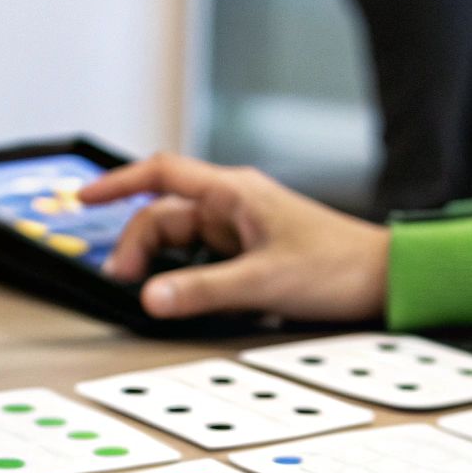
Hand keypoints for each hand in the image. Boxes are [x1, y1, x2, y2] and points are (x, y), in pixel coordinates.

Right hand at [81, 153, 389, 321]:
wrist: (387, 279)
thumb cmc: (339, 266)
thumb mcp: (263, 282)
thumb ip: (202, 291)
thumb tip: (150, 297)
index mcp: (234, 193)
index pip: (161, 174)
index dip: (118, 183)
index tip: (84, 199)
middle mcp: (234, 205)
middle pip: (165, 215)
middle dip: (137, 245)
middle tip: (125, 282)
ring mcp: (243, 228)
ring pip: (183, 239)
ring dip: (162, 263)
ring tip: (149, 293)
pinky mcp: (253, 252)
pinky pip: (204, 258)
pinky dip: (186, 273)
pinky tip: (184, 296)